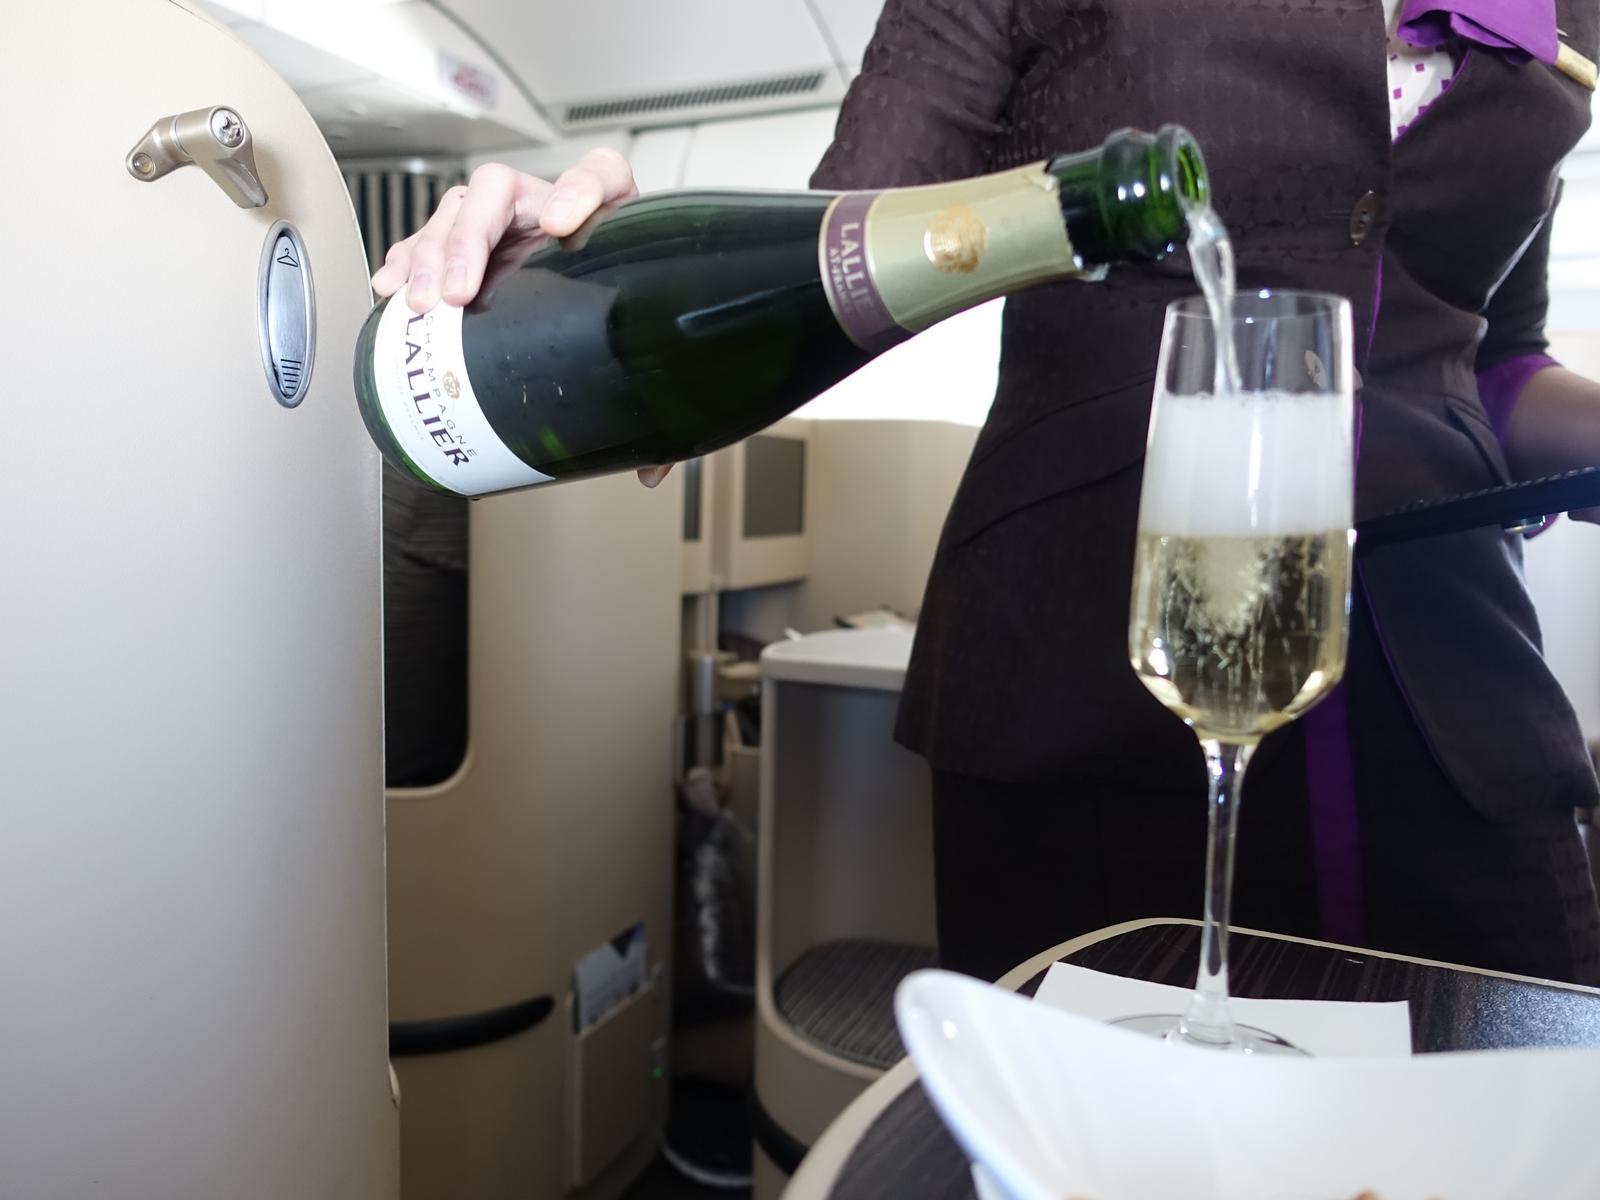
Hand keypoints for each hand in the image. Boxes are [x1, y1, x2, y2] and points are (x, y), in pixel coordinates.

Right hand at [371, 147, 637, 309]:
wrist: (606, 253)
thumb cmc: (607, 224)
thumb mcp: (614, 194)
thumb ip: (595, 187)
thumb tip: (558, 217)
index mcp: (534, 190)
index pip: (503, 187)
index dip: (490, 219)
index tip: (531, 238)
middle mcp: (499, 205)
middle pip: (463, 213)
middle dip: (450, 253)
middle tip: (449, 294)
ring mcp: (478, 230)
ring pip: (438, 233)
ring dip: (422, 266)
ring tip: (416, 300)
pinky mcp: (463, 256)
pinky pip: (422, 252)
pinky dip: (404, 267)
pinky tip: (389, 286)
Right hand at [371, 148, 671, 486]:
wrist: (617, 294)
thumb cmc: (626, 305)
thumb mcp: (645, 342)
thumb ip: (658, 398)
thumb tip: (651, 465)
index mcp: (607, 212)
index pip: (599, 174)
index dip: (579, 188)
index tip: (561, 221)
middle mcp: (551, 205)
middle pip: (501, 190)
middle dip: (471, 239)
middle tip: (459, 291)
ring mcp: (508, 219)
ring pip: (459, 210)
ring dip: (430, 253)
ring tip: (419, 301)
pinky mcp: (473, 242)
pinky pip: (429, 236)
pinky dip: (407, 260)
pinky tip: (392, 289)